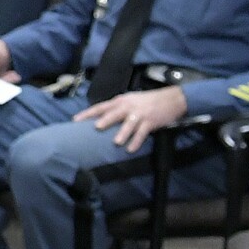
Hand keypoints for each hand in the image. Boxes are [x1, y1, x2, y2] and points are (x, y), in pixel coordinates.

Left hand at [74, 85, 188, 152]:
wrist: (172, 98)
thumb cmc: (147, 101)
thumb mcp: (130, 100)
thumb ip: (116, 108)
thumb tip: (98, 118)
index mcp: (120, 101)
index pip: (101, 106)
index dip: (88, 113)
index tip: (76, 120)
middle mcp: (129, 106)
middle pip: (114, 113)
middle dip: (105, 120)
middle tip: (96, 127)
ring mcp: (140, 114)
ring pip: (130, 124)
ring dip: (123, 133)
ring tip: (116, 142)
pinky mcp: (151, 122)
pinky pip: (142, 133)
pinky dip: (136, 141)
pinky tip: (130, 149)